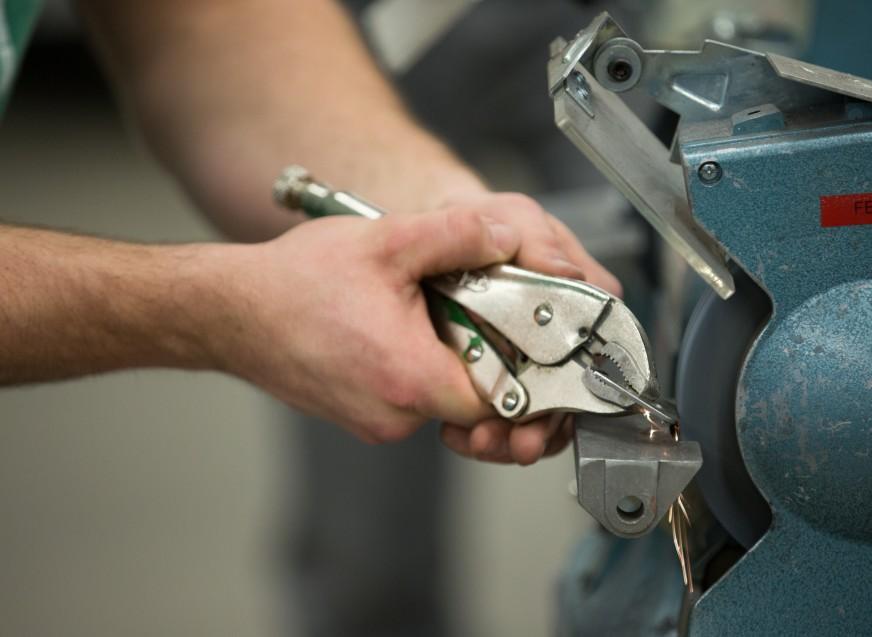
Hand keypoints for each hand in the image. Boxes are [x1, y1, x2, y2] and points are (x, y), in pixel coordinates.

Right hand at [216, 203, 520, 442]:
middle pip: (477, 403)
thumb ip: (458, 235)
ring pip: (443, 400)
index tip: (527, 337)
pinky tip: (405, 327)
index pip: (504, 402)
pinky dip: (421, 366)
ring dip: (452, 359)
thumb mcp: (387, 241)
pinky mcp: (361, 415)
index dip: (525, 370)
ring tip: (436, 314)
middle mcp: (396, 416)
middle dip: (489, 355)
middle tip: (483, 312)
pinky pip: (411, 398)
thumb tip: (507, 237)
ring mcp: (376, 423)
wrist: (228, 312)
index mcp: (412, 381)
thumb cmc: (293, 284)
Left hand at [434, 193, 620, 464]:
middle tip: (518, 439)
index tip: (559, 406)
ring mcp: (531, 358)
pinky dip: (481, 429)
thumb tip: (567, 274)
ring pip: (537, 415)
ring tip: (480, 439)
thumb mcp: (514, 216)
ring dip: (509, 435)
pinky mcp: (498, 375)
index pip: (603, 348)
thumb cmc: (490, 222)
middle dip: (544, 425)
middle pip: (571, 396)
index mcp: (582, 294)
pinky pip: (501, 415)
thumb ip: (540, 242)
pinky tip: (459, 431)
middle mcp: (562, 333)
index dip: (586, 385)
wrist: (438, 235)